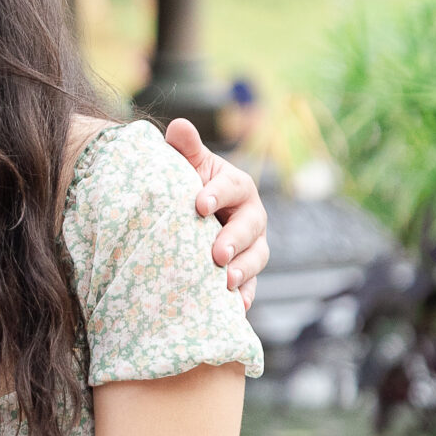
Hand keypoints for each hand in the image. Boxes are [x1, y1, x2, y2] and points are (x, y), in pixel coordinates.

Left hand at [163, 118, 266, 312]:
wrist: (189, 216)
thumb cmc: (189, 187)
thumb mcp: (187, 166)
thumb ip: (185, 148)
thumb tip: (178, 126)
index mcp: (237, 186)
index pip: (232, 187)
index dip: (217, 194)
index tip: (198, 204)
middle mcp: (251, 216)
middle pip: (251, 227)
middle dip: (235, 240)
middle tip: (216, 253)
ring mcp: (252, 246)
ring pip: (256, 258)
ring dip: (243, 271)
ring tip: (223, 281)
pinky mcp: (246, 272)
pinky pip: (251, 286)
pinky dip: (244, 297)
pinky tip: (233, 309)